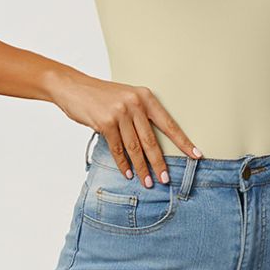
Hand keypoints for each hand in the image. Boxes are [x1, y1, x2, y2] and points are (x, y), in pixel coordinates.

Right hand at [50, 71, 200, 184]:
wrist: (73, 86)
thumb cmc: (102, 96)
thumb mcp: (127, 98)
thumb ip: (140, 116)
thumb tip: (153, 145)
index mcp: (146, 97)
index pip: (169, 123)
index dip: (183, 142)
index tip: (196, 155)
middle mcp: (135, 104)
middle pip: (151, 140)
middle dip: (159, 163)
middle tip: (166, 179)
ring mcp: (120, 113)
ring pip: (135, 148)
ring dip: (142, 168)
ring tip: (148, 182)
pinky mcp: (105, 122)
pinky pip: (118, 149)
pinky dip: (123, 164)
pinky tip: (128, 174)